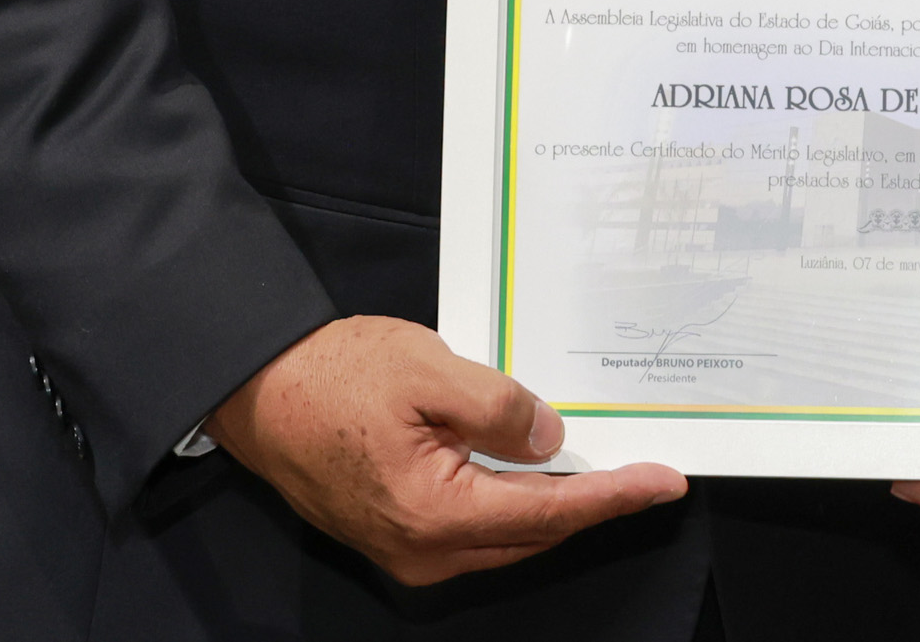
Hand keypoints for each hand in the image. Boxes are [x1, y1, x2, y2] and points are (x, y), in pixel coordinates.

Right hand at [203, 315, 685, 585]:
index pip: (549, 512)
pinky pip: (471, 528)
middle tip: (642, 472)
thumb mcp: (428, 369)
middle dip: (590, 505)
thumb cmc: (332, 374)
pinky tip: (531, 469)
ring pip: (503, 536)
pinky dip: (509, 502)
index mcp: (435, 515)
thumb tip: (553, 441)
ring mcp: (403, 550)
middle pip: (532, 535)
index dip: (614, 497)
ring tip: (600, 469)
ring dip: (549, 504)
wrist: (253, 389)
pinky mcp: (391, 535)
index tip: (665, 483)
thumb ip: (499, 408)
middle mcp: (422, 551)